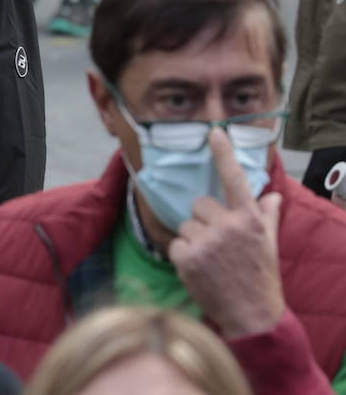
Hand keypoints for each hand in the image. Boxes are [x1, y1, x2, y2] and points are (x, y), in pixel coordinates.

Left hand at [169, 129, 284, 339]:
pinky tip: (198, 270)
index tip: (214, 131)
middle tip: (218, 245)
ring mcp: (207, 241)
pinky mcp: (188, 257)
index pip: (235, 179)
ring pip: (185, 224)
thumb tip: (271, 195)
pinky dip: (182, 256)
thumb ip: (266, 216)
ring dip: (193, 239)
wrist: (252, 315)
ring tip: (210, 260)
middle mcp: (228, 226)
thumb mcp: (269, 244)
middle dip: (204, 221)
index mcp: (249, 219)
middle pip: (199, 205)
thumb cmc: (260, 277)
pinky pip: (175, 243)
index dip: (224, 154)